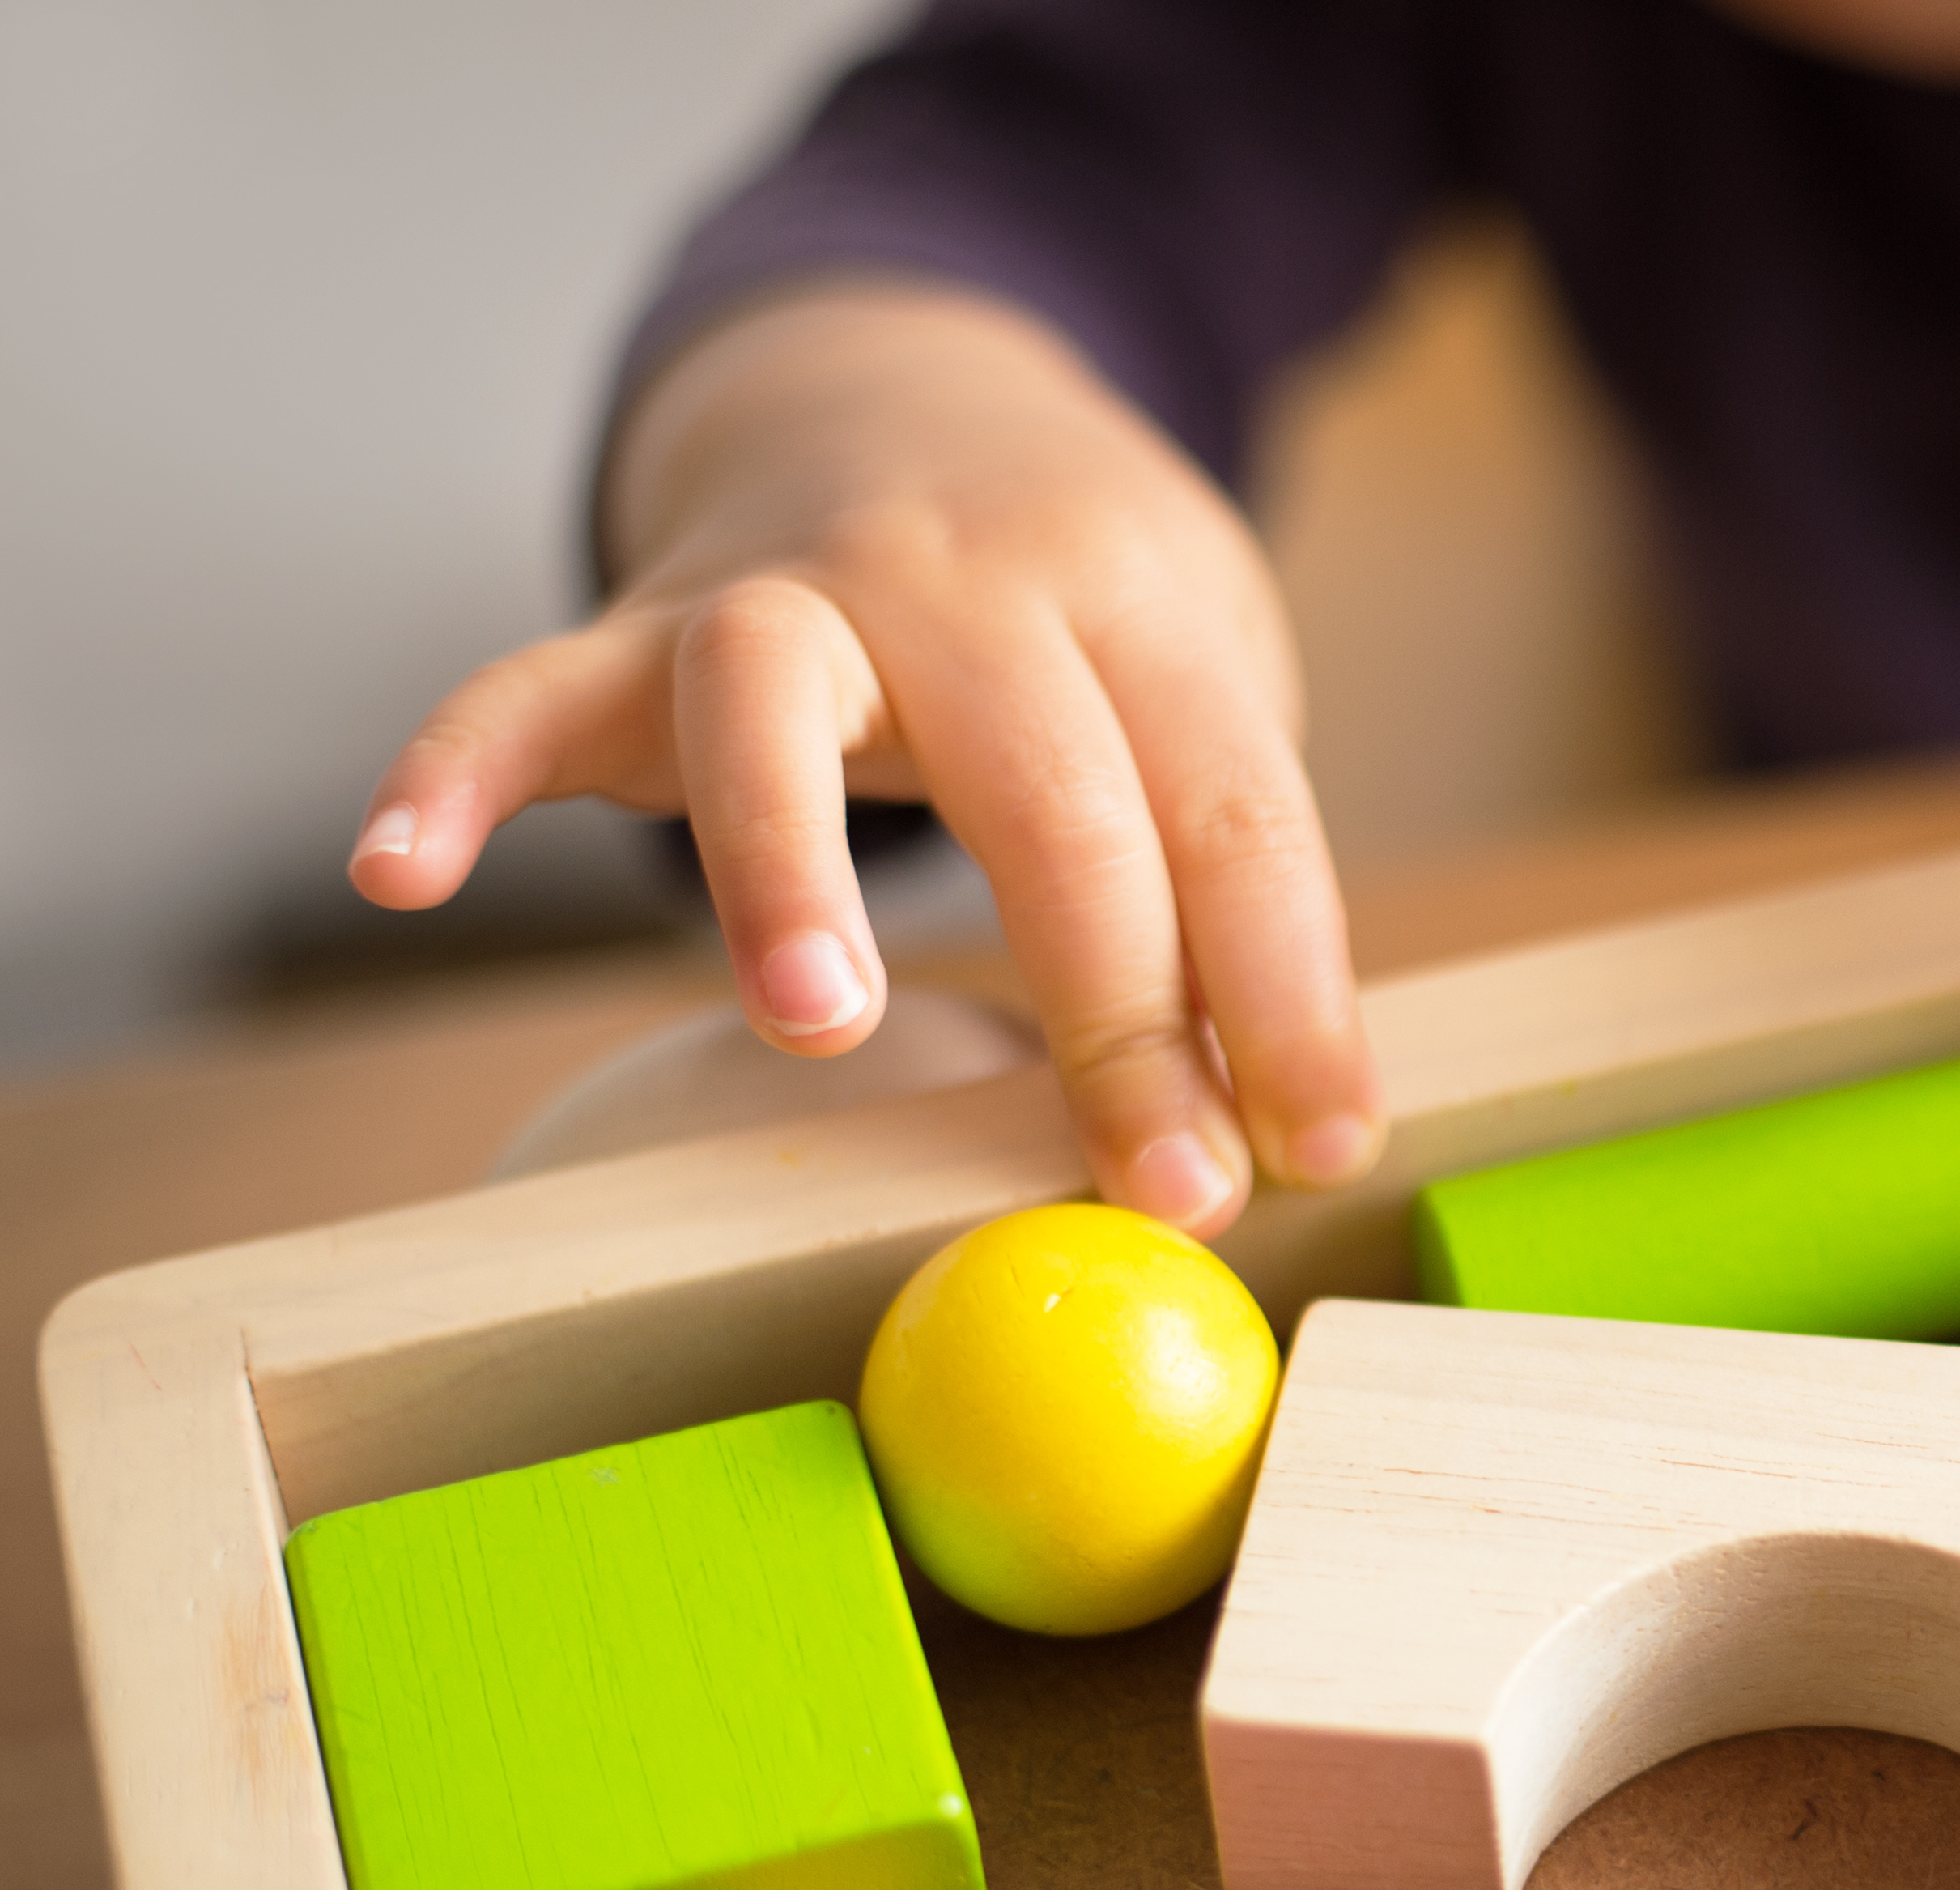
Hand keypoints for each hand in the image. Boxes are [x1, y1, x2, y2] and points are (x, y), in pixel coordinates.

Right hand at [348, 284, 1382, 1233]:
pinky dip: (452, 770)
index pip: (1237, 816)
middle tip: (1159, 1183)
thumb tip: (1267, 1123)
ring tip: (818, 1020)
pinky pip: (522, 687)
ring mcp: (785, 591)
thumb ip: (1221, 876)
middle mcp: (965, 583)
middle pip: (1053, 795)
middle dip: (1119, 1008)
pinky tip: (400, 870)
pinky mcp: (632, 627)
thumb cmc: (1087, 607)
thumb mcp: (1202, 686)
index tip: (1312, 1152)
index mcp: (1139, 607)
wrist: (909, 390)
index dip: (1289, 997)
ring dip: (790, 862)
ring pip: (772, 700)